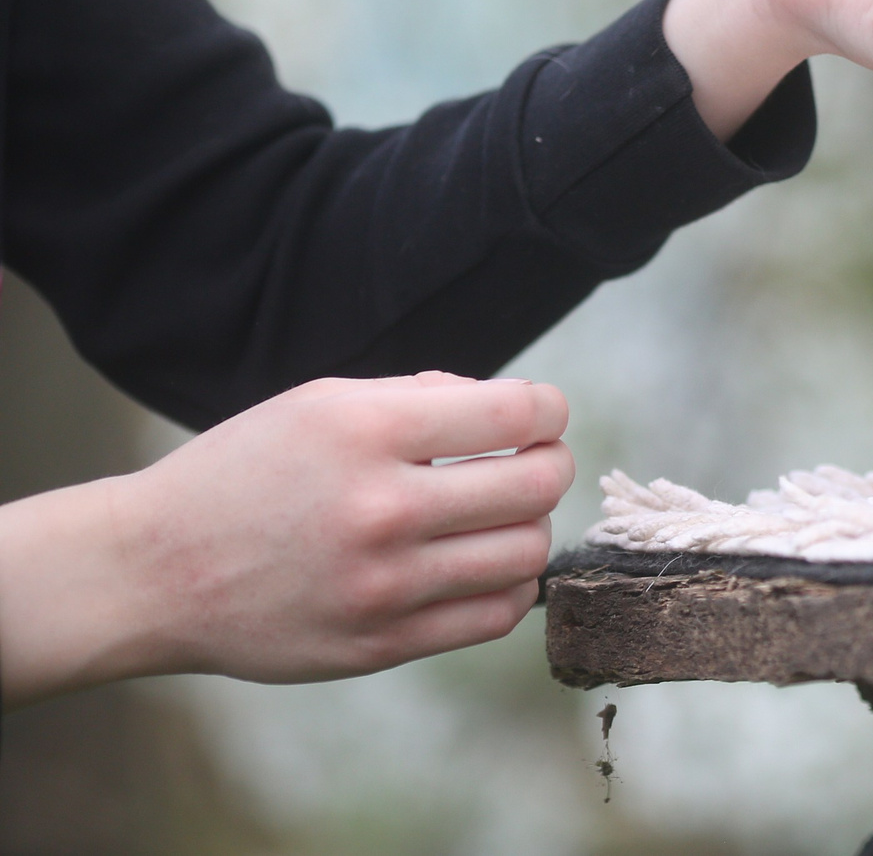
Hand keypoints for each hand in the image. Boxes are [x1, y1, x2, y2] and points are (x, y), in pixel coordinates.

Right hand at [0, 373, 571, 703]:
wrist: (152, 571)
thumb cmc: (243, 475)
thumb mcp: (320, 404)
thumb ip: (421, 397)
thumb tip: (514, 413)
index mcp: (367, 432)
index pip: (517, 416)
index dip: (548, 410)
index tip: (540, 416)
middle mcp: (380, 509)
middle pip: (537, 485)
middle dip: (549, 464)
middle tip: (530, 462)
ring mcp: (382, 586)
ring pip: (527, 553)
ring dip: (529, 526)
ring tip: (499, 516)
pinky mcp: (379, 645)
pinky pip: (495, 615)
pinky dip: (510, 585)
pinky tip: (483, 564)